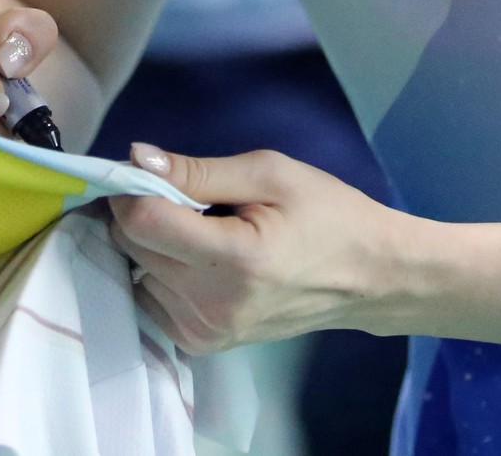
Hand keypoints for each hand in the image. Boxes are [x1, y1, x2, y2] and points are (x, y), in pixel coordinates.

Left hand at [112, 144, 409, 353]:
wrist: (369, 277)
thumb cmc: (327, 215)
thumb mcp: (269, 173)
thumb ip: (196, 171)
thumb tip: (136, 157)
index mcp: (235, 259)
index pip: (142, 223)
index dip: (132, 188)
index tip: (147, 170)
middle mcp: (212, 305)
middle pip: (131, 247)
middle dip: (140, 211)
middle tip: (180, 193)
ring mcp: (205, 331)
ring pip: (134, 271)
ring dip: (150, 242)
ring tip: (198, 228)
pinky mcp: (202, 343)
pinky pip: (149, 297)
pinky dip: (158, 271)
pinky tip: (194, 256)